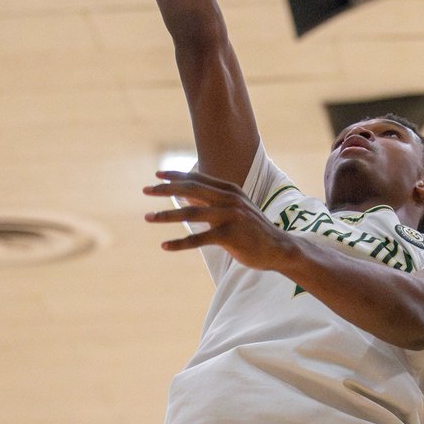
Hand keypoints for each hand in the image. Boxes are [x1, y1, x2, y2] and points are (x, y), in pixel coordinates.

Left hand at [144, 170, 290, 270]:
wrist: (278, 247)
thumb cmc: (251, 229)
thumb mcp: (234, 208)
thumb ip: (211, 200)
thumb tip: (183, 192)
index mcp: (229, 190)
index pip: (197, 179)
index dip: (176, 176)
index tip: (157, 175)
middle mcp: (229, 199)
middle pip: (191, 190)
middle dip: (166, 189)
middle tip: (146, 190)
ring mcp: (230, 216)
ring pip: (191, 213)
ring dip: (166, 215)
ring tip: (148, 218)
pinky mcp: (230, 235)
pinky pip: (199, 239)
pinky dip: (180, 243)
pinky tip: (165, 245)